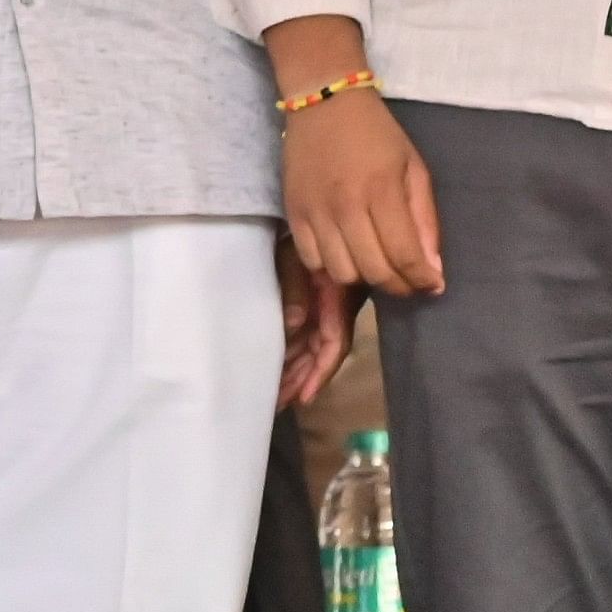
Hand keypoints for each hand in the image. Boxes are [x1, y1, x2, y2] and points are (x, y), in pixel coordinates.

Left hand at [276, 234, 353, 407]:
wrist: (315, 208)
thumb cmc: (307, 229)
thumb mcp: (298, 258)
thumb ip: (296, 290)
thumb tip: (293, 325)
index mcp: (335, 300)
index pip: (332, 345)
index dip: (320, 372)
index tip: (305, 397)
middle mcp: (332, 307)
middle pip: (319, 352)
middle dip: (301, 379)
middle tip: (278, 404)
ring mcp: (323, 303)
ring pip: (311, 344)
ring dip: (296, 368)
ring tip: (275, 394)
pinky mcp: (313, 297)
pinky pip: (306, 330)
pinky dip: (294, 349)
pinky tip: (280, 365)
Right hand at [280, 89, 444, 297]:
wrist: (323, 102)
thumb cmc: (376, 133)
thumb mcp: (413, 167)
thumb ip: (424, 218)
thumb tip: (432, 267)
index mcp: (381, 191)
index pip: (405, 255)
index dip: (423, 280)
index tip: (433, 285)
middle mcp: (346, 206)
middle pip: (373, 271)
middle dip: (398, 285)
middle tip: (408, 281)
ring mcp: (315, 212)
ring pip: (341, 273)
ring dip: (364, 278)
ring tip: (375, 265)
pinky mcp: (293, 212)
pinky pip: (312, 261)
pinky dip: (332, 267)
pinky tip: (346, 254)